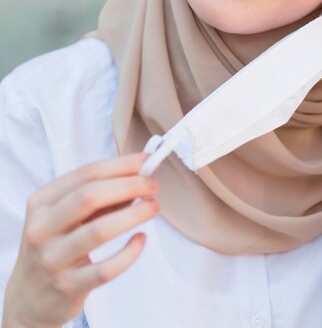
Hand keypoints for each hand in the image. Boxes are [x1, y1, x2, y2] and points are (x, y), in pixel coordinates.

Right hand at [2, 152, 159, 327]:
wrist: (30, 297)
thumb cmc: (56, 246)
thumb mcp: (66, 216)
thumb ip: (99, 196)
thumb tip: (139, 175)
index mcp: (41, 202)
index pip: (86, 174)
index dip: (120, 165)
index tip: (146, 161)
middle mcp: (41, 228)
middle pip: (90, 196)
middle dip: (128, 185)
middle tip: (153, 185)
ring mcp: (53, 259)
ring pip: (99, 231)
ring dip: (134, 215)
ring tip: (154, 207)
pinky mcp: (68, 287)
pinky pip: (106, 269)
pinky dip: (129, 253)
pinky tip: (141, 240)